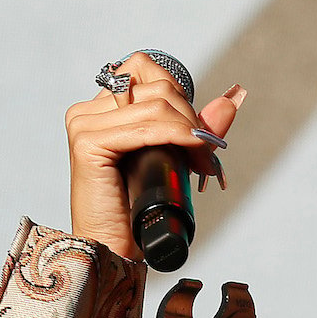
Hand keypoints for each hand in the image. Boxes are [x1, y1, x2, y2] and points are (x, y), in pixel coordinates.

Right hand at [65, 53, 246, 259]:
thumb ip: (195, 126)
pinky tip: (191, 153)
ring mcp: (84, 124)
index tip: (197, 133)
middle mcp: (88, 111)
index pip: (144, 67)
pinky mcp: (88, 143)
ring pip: (156, 103)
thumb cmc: (137, 210)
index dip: (179, 94)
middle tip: (207, 155)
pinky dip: (177, 135)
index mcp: (101, 109)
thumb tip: (232, 98)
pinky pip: (147, 125)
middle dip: (191, 117)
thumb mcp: (170, 158)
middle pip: (155, 84)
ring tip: (202, 164)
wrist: (115, 250)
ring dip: (190, 131)